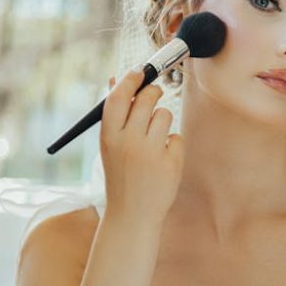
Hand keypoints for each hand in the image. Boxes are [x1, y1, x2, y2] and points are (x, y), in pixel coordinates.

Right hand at [100, 70, 183, 227]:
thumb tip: (115, 79)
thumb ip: (115, 114)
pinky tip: (162, 160)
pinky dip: (172, 145)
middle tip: (155, 95)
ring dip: (162, 121)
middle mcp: (129, 141)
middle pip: (147, 98)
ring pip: (165, 115)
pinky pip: (176, 137)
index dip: (130, 79)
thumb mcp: (110, 145)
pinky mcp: (171, 163)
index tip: (139, 71)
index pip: (119, 96)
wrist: (132, 214)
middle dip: (154, 92)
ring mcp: (151, 152)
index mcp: (109, 136)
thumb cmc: (120, 175)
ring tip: (154, 140)